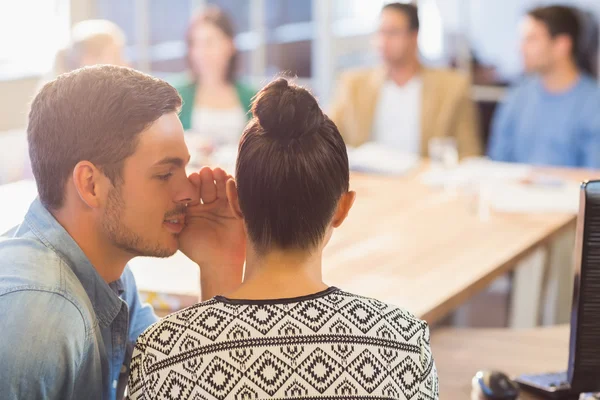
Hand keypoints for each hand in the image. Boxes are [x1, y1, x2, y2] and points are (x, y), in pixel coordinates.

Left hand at [179, 167, 245, 298]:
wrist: (219, 263)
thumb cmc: (198, 250)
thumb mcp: (181, 234)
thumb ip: (173, 220)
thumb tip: (160, 208)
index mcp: (193, 209)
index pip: (192, 191)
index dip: (192, 184)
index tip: (192, 178)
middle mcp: (208, 206)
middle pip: (207, 186)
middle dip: (206, 178)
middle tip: (205, 171)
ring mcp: (223, 207)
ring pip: (221, 188)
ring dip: (219, 178)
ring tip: (217, 172)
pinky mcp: (236, 210)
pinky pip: (235, 195)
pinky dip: (232, 187)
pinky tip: (229, 180)